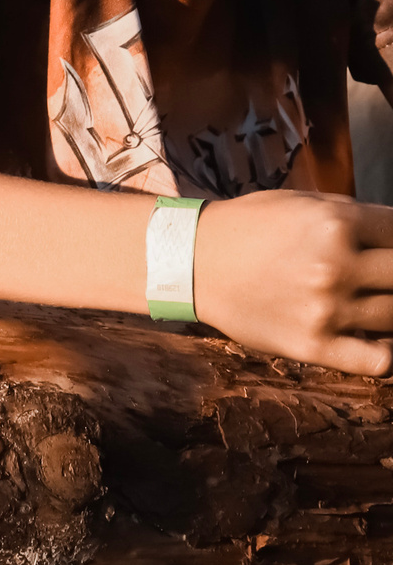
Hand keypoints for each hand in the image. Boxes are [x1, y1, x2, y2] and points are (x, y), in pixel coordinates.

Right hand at [193, 190, 392, 373]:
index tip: (382, 249)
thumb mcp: (302, 203)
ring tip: (368, 301)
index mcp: (336, 223)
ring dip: (389, 308)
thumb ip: (354, 217)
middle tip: (376, 276)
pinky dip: (388, 353)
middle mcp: (335, 266)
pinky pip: (379, 361)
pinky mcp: (312, 345)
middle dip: (390, 272)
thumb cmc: (248, 228)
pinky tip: (375, 339)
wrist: (191, 262)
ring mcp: (325, 309)